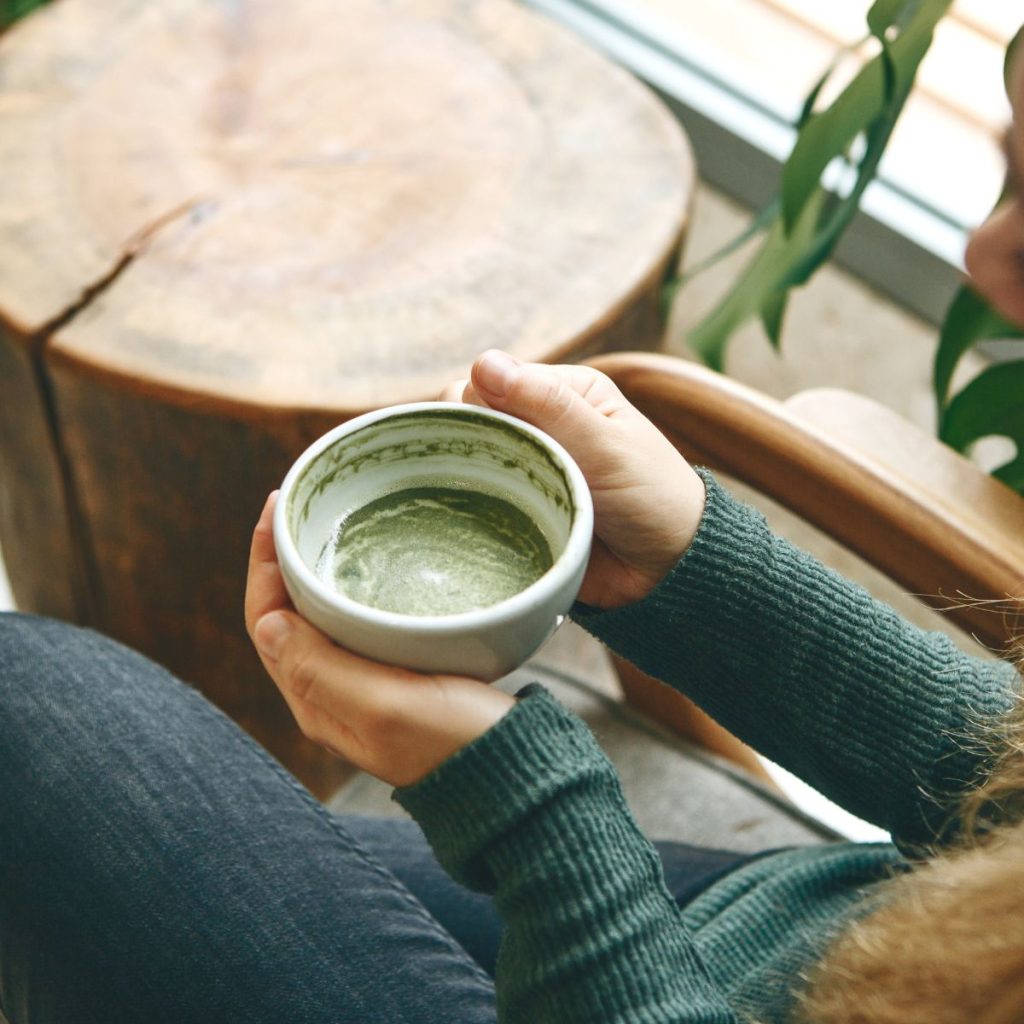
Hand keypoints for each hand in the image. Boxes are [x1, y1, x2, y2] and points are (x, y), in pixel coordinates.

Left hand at [244, 493, 515, 787]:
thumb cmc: (455, 742)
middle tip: (297, 504)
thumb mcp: (385, 706)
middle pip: (286, 616)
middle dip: (281, 559)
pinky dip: (352, 587)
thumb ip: (323, 670)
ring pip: (320, 619)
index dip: (262, 564)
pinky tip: (372, 564)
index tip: (277, 509)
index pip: (266, 622)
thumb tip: (267, 623)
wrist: (514, 772)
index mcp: (317, 702)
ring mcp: (365, 687)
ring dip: (313, 571)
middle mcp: (332, 695)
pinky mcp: (400, 678)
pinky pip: (357, 624)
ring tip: (327, 523)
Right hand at [442, 351, 705, 608]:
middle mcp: (535, 426)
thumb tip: (485, 363)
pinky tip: (479, 522)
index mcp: (561, 394)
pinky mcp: (510, 513)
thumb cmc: (651, 497)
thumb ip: (548, 404)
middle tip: (510, 476)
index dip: (481, 406)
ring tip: (502, 503)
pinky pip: (468, 505)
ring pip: (461, 463)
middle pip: (467, 420)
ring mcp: (520, 471)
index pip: (488, 382)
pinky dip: (469, 512)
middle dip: (474, 445)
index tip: (507, 440)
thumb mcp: (605, 444)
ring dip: (469, 481)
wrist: (666, 572)